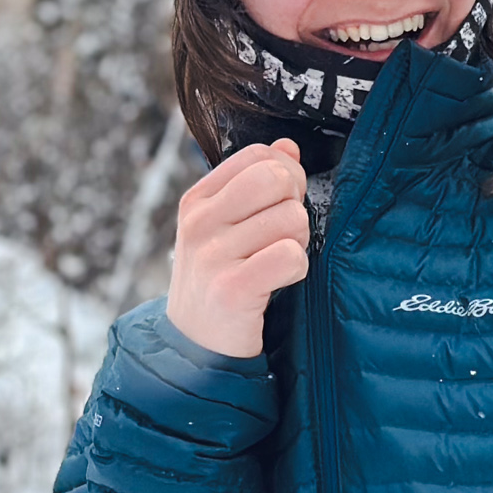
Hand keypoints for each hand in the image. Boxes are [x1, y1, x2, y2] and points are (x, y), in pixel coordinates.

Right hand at [165, 138, 309, 357]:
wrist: (195, 346)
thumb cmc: (219, 279)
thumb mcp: (225, 227)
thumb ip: (254, 184)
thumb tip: (287, 146)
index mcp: (197, 200)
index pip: (257, 155)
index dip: (284, 173)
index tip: (278, 204)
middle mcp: (200, 223)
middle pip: (276, 179)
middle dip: (294, 205)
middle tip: (283, 235)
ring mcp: (213, 256)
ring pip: (291, 219)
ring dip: (296, 243)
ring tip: (274, 264)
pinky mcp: (233, 289)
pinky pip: (291, 256)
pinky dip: (296, 270)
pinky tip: (277, 283)